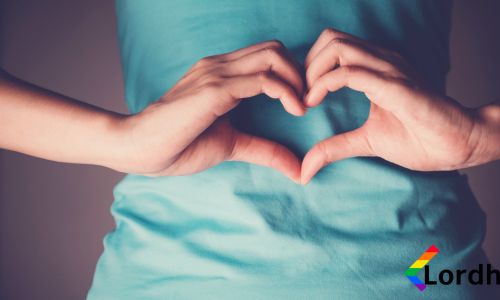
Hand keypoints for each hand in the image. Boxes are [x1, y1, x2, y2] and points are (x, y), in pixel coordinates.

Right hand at [119, 40, 304, 181]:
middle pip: (276, 49)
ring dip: (298, 80)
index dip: (292, 74)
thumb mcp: (231, 145)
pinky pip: (263, 80)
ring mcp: (217, 74)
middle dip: (300, 72)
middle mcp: (220, 66)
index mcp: (222, 74)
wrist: (138, 148)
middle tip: (308, 101)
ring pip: (273, 57)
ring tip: (303, 107)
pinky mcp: (215, 90)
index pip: (268, 56)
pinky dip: (287, 92)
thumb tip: (297, 170)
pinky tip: (295, 111)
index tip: (303, 103)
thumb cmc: (178, 145)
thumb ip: (264, 150)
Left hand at [301, 29, 483, 183]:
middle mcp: (382, 61)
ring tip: (308, 99)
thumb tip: (305, 169)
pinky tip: (315, 102)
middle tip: (301, 95)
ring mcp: (389, 69)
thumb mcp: (367, 142)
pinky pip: (351, 72)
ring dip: (312, 71)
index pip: (333, 46)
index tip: (302, 98)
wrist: (461, 144)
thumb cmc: (421, 139)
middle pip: (330, 38)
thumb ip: (334, 148)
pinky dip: (325, 83)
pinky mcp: (396, 85)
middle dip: (307, 64)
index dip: (310, 67)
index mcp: (376, 68)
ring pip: (337, 47)